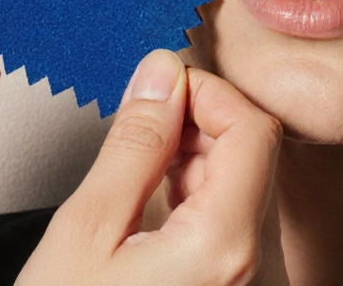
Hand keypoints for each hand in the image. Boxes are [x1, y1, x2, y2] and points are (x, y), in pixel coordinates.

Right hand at [18, 50, 287, 285]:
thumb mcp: (86, 230)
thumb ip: (133, 144)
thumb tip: (161, 76)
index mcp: (224, 245)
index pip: (253, 127)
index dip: (208, 92)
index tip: (161, 85)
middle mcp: (253, 266)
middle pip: (256, 153)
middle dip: (203, 120)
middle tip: (143, 119)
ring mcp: (249, 281)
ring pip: (246, 183)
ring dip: (199, 155)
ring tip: (139, 163)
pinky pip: (235, 219)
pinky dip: (199, 192)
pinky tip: (153, 198)